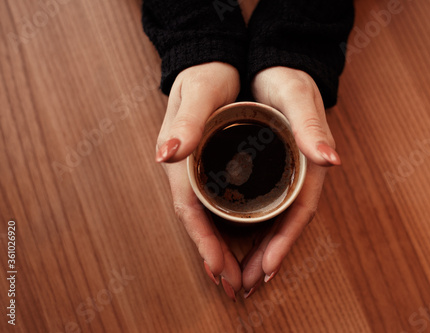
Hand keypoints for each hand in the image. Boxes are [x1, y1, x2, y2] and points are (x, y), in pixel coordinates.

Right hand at [156, 62, 241, 299]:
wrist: (211, 61)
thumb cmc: (206, 76)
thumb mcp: (198, 93)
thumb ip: (187, 123)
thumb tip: (167, 155)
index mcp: (183, 159)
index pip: (190, 209)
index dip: (204, 241)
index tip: (220, 270)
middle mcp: (189, 171)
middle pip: (199, 221)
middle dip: (214, 255)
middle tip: (234, 286)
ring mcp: (201, 171)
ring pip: (209, 218)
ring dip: (220, 248)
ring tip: (238, 275)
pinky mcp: (214, 168)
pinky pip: (219, 205)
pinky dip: (226, 229)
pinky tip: (238, 242)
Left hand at [241, 66, 340, 296]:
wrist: (279, 64)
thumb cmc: (289, 80)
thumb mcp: (298, 99)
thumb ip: (311, 128)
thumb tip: (331, 161)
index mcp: (310, 164)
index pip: (300, 212)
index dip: (284, 242)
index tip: (266, 267)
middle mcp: (300, 174)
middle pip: (287, 224)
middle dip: (269, 256)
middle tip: (248, 283)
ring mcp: (286, 174)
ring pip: (276, 219)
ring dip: (261, 248)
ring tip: (243, 273)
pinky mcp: (272, 170)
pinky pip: (265, 205)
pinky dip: (255, 228)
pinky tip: (240, 239)